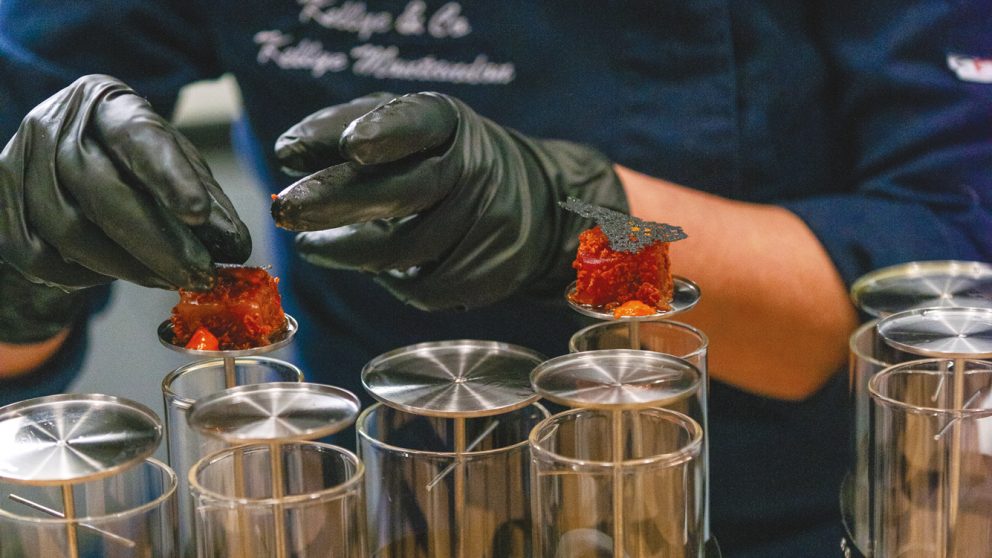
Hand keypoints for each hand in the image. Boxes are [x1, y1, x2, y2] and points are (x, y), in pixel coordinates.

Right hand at [0, 75, 249, 341]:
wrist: (60, 172)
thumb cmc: (132, 167)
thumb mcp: (174, 167)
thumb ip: (208, 200)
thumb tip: (234, 246)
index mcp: (108, 105)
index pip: (139, 138)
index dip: (170, 177)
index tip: (201, 214)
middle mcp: (55, 126)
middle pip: (103, 190)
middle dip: (159, 242)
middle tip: (201, 273)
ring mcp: (19, 167)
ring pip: (73, 231)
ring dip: (130, 266)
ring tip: (171, 279)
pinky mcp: (4, 210)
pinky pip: (47, 258)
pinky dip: (93, 275)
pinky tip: (127, 273)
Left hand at [272, 92, 626, 310]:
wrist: (532, 204)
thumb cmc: (442, 157)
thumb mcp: (404, 126)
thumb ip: (343, 128)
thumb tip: (287, 154)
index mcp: (450, 123)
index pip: (419, 123)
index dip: (385, 133)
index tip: (349, 146)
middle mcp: (475, 171)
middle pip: (406, 192)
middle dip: (339, 202)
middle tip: (285, 211)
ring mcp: (487, 226)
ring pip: (403, 251)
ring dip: (345, 250)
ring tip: (311, 243)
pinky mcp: (488, 274)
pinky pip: (421, 287)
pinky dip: (384, 278)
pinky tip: (370, 263)